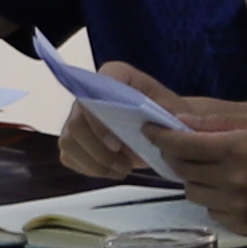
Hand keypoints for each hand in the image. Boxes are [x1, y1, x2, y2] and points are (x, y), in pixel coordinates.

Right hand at [56, 61, 196, 181]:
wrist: (164, 126)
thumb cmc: (170, 114)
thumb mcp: (177, 111)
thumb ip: (174, 113)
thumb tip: (173, 122)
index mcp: (115, 76)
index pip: (94, 90)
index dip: (99, 118)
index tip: (116, 144)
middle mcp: (89, 93)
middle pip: (77, 121)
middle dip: (97, 149)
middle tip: (124, 166)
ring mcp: (78, 116)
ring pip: (70, 140)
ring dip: (94, 162)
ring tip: (122, 170)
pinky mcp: (74, 138)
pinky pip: (68, 155)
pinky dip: (87, 168)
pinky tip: (110, 171)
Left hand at [156, 110, 246, 238]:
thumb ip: (222, 123)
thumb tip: (181, 122)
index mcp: (239, 150)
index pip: (184, 144)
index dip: (162, 136)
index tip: (150, 129)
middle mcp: (234, 181)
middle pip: (183, 169)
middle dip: (177, 156)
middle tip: (181, 146)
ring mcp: (238, 208)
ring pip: (193, 192)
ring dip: (195, 178)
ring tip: (212, 168)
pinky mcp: (244, 226)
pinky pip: (212, 211)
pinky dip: (214, 198)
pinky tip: (233, 189)